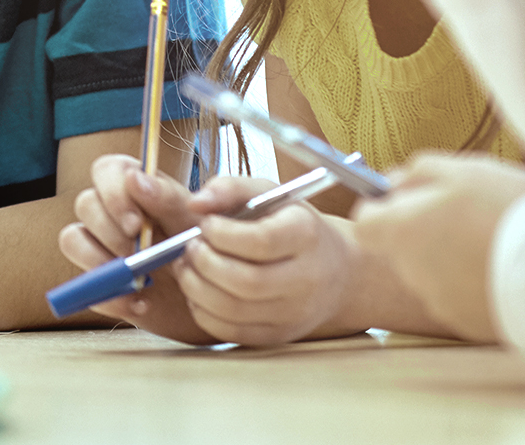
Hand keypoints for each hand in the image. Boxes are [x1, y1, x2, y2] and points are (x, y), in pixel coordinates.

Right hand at [57, 153, 213, 341]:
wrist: (219, 298)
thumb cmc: (208, 249)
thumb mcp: (197, 223)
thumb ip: (169, 197)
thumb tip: (135, 178)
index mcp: (136, 188)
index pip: (106, 170)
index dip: (113, 193)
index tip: (136, 224)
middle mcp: (112, 212)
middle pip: (85, 204)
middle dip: (109, 231)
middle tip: (138, 255)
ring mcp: (102, 247)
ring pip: (72, 239)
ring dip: (98, 261)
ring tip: (136, 280)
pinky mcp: (100, 282)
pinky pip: (84, 286)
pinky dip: (110, 298)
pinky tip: (141, 304)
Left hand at [173, 175, 358, 345]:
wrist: (337, 271)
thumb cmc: (291, 224)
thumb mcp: (268, 194)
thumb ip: (229, 188)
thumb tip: (195, 203)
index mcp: (306, 235)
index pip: (261, 241)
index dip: (222, 234)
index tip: (205, 224)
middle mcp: (306, 279)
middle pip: (246, 281)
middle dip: (204, 262)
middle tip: (189, 246)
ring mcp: (294, 313)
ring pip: (234, 310)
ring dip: (196, 287)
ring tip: (187, 266)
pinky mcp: (278, 335)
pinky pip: (231, 332)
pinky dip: (203, 312)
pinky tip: (198, 290)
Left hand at [353, 152, 524, 341]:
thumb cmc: (509, 211)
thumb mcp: (462, 171)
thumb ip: (417, 173)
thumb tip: (394, 182)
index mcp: (400, 232)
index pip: (364, 224)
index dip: (382, 209)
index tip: (407, 200)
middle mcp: (411, 272)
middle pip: (403, 248)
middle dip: (425, 232)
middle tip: (466, 218)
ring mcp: (440, 302)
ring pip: (435, 274)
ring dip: (453, 260)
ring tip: (494, 243)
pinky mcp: (470, 324)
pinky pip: (463, 298)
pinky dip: (476, 285)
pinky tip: (506, 270)